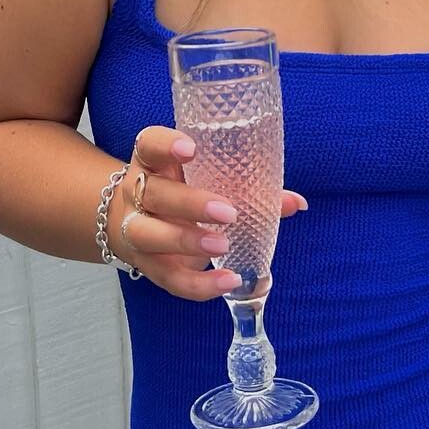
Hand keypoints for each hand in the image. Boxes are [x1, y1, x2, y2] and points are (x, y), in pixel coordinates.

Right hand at [111, 125, 306, 301]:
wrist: (133, 223)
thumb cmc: (183, 193)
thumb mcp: (208, 182)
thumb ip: (249, 188)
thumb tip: (296, 202)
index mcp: (154, 163)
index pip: (150, 145)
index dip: (166, 145)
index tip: (191, 149)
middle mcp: (137, 194)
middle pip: (154, 194)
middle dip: (189, 203)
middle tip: (228, 212)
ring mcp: (136, 230)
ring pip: (148, 235)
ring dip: (186, 241)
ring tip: (223, 246)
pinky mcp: (148, 266)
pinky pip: (169, 278)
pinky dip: (199, 284)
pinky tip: (228, 281)